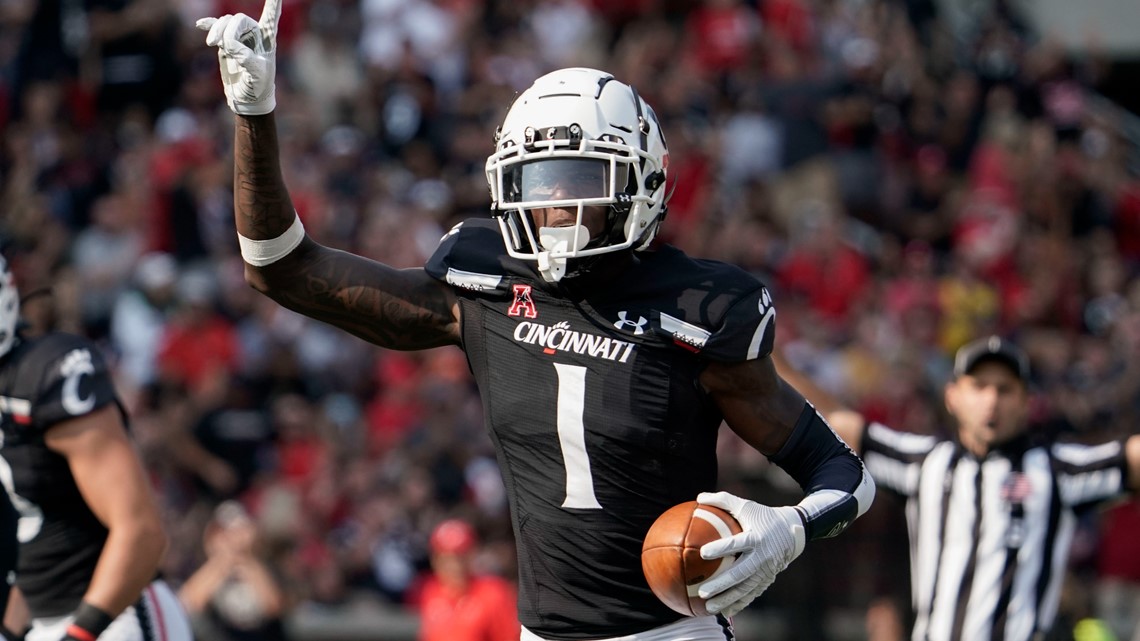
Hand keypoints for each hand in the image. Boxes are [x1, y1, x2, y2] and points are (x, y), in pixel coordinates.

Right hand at [196, 0, 281, 114]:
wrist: (248, 97)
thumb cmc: (259, 86)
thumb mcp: (257, 74)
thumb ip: (245, 57)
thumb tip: (230, 44)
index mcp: (267, 38)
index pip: (271, 16)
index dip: (273, 3)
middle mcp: (254, 34)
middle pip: (239, 19)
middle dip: (227, 29)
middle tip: (219, 44)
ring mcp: (239, 37)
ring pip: (225, 22)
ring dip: (216, 30)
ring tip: (211, 43)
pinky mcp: (226, 43)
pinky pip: (216, 27)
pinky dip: (208, 24)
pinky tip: (200, 25)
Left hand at [696, 491, 805, 617]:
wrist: (794, 532)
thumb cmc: (764, 517)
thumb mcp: (746, 506)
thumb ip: (723, 501)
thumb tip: (699, 497)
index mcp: (756, 538)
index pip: (736, 544)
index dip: (721, 548)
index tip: (703, 553)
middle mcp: (762, 557)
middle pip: (740, 574)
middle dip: (721, 584)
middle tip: (702, 591)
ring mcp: (766, 571)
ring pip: (745, 589)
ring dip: (727, 600)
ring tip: (708, 608)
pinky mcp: (768, 580)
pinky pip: (751, 594)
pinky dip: (738, 604)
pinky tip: (723, 611)